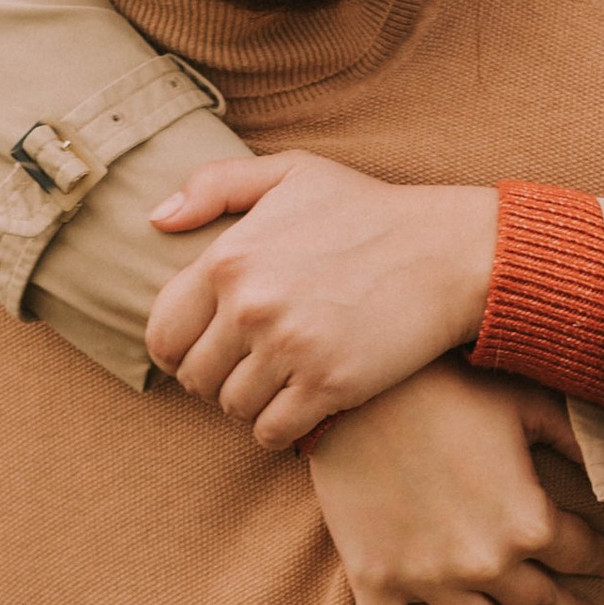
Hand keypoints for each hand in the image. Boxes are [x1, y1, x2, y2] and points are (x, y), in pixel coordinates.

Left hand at [146, 154, 497, 447]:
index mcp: (229, 259)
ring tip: (277, 382)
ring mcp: (289, 349)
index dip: (178, 349)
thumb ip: (216, 186)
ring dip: (250, 403)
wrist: (447, 251)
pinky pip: (272, 431)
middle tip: (248, 367)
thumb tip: (156, 220)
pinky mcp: (328, 385)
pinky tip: (299, 407)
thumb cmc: (367, 212)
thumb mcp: (292, 173)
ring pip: (233, 407)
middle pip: (196, 378)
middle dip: (216, 378)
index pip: (164, 333)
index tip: (206, 349)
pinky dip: (278, 428)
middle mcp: (250, 307)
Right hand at [306, 361, 603, 604]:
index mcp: (528, 521)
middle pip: (541, 603)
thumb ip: (573, 436)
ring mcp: (427, 579)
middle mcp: (485, 563)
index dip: (599, 557)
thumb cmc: (443, 388)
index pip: (581, 551)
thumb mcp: (522, 402)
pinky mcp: (376, 580)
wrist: (353, 392)